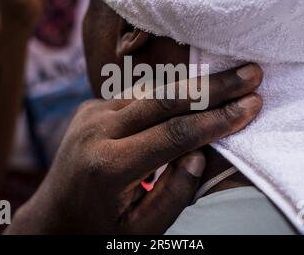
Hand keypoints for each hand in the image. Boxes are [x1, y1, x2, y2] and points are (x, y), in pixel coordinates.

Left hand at [6, 64, 262, 233]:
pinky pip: (138, 96)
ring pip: (153, 92)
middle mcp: (96, 131)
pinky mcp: (91, 107)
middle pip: (165, 100)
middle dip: (214, 87)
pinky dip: (170, 92)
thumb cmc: (99, 229)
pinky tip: (198, 88)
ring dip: (195, 85)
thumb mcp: (141, 229)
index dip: (217, 119)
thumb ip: (176, 193)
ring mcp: (91, 114)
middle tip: (251, 73)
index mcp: (108, 166)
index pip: (174, 134)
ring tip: (232, 77)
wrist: (52, 217)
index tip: (251, 105)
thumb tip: (201, 152)